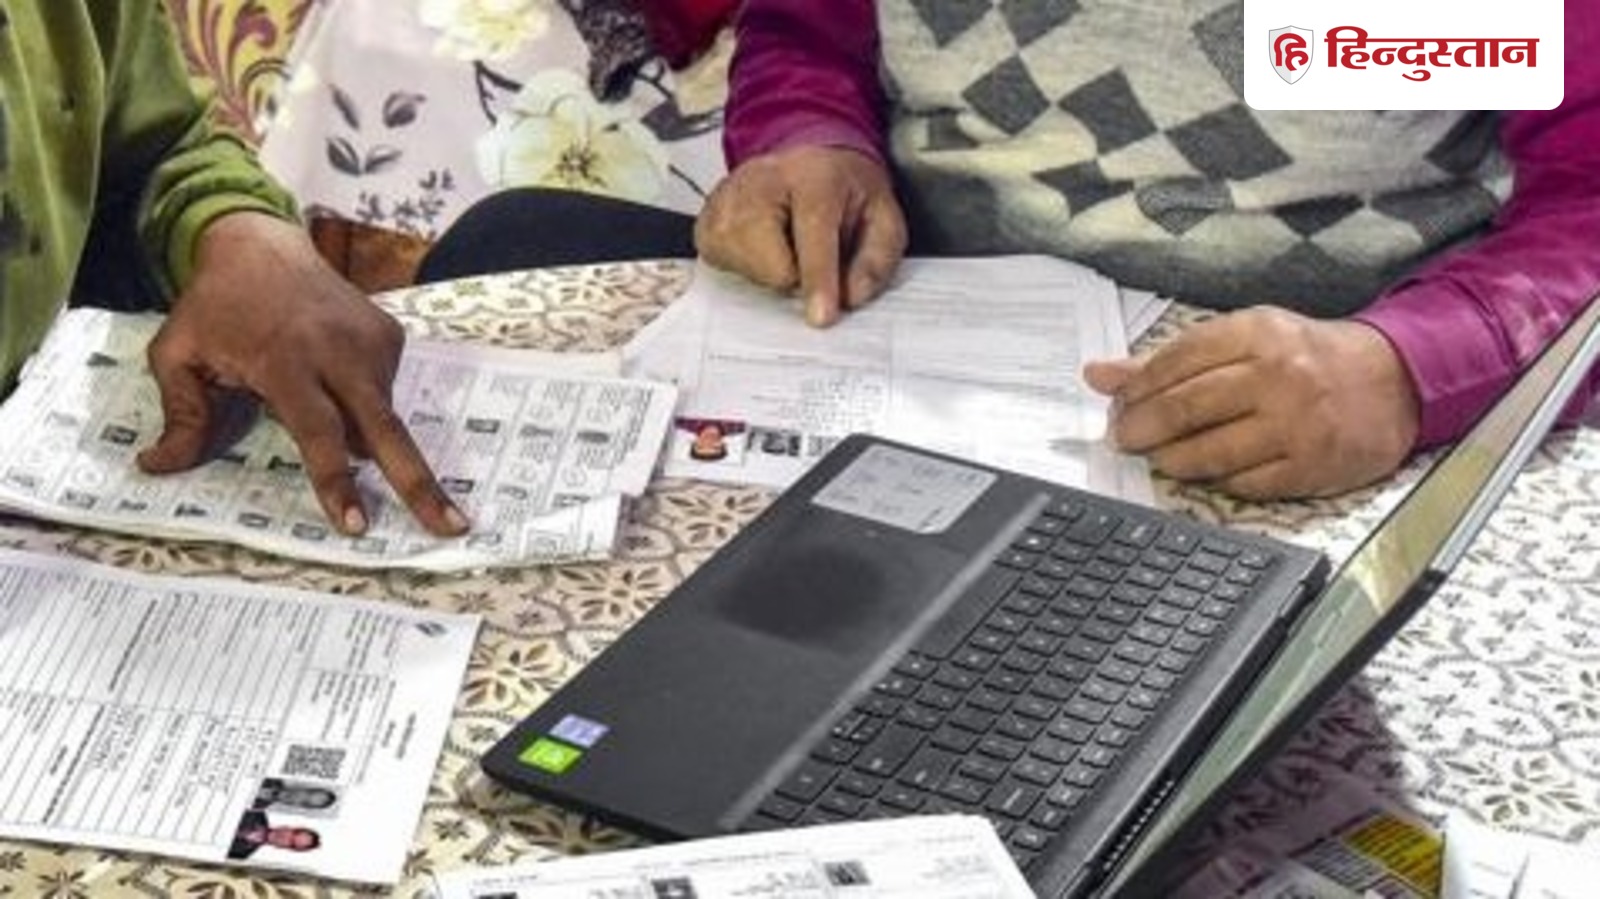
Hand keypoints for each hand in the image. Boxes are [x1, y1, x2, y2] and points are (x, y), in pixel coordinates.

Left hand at [136, 212, 468, 536]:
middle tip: (454, 526)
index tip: (356, 525)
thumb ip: (179, 414)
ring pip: (379, 417)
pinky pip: (384, 392)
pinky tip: (331, 374)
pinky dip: (361, 400)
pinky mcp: (390, 334)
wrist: (261, 245)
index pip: (318, 432)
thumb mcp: (178, 355)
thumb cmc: (215, 307)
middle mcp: (339, 350)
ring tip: (310, 389)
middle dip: (419, 482)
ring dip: (356, 430)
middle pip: (385, 430)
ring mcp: (371, 340)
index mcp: (286, 359)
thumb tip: (157, 466)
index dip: (336, 482)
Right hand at [695, 144, 906, 325]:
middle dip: (797, 275)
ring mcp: (726, 200)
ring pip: (749, 272)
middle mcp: (762, 181)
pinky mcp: (706, 221)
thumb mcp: (883, 219)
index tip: (821, 316)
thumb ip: (876, 259)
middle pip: (774, 266)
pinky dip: (749, 267)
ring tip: (785, 242)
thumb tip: (851, 297)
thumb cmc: (844, 193)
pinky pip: (727, 270)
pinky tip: (762, 244)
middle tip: (808, 250)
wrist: (808, 161)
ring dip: (773, 271)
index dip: (819, 280)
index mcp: (814, 177)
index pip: (813, 235)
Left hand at [1083, 307, 1420, 499]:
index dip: (1136, 389)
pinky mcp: (1311, 466)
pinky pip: (1243, 483)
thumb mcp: (1244, 341)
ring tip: (1157, 458)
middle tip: (1124, 439)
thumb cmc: (1304, 359)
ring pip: (1209, 452)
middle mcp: (1279, 375)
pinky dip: (1214, 481)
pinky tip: (1203, 473)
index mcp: (1258, 333)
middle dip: (1141, 428)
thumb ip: (1170, 359)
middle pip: (1185, 408)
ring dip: (1169, 460)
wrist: (1394, 381)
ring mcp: (1297, 423)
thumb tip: (1097, 374)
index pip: (1175, 361)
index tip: (1117, 406)